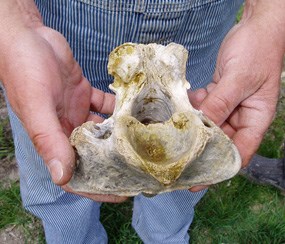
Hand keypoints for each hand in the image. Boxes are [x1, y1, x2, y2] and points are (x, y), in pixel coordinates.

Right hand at [1, 25, 126, 202]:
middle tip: (142, 168)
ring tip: (146, 141)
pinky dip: (118, 108)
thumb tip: (62, 177)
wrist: (28, 36)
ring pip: (102, 130)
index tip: (123, 193)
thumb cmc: (25, 69)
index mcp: (53, 138)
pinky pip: (105, 105)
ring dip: (121, 135)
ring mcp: (76, 111)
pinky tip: (134, 109)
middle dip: (115, 163)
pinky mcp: (84, 94)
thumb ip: (49, 140)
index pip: (75, 173)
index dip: (97, 187)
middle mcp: (66, 128)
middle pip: (93, 154)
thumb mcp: (36, 106)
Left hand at [188, 1, 284, 191]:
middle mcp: (241, 116)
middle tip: (176, 160)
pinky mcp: (218, 93)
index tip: (198, 180)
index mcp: (255, 120)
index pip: (238, 152)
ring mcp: (229, 105)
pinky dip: (193, 106)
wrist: (255, 26)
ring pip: (209, 123)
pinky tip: (182, 104)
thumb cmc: (257, 51)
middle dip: (200, 149)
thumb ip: (220, 104)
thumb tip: (200, 128)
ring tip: (172, 134)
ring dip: (193, 126)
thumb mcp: (239, 80)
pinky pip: (203, 106)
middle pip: (220, 141)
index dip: (219, 167)